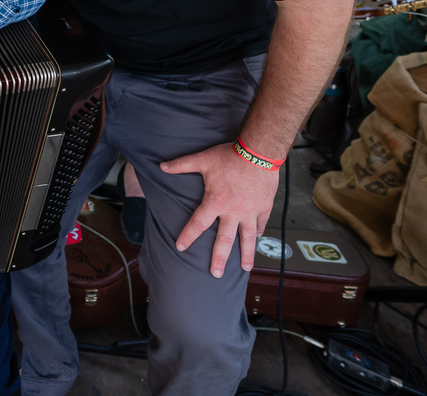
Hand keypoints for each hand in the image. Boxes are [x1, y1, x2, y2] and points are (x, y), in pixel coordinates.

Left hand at [160, 142, 278, 276]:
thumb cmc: (230, 156)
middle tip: (215, 274)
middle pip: (224, 241)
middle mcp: (233, 212)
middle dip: (219, 259)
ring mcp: (250, 212)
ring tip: (244, 269)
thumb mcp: (203, 159)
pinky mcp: (264, 207)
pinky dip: (258, 233)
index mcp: (215, 203)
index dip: (188, 236)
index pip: (198, 224)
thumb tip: (161, 166)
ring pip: (248, 239)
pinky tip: (257, 240)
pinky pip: (261, 224)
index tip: (180, 247)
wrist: (259, 152)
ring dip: (246, 254)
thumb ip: (182, 165)